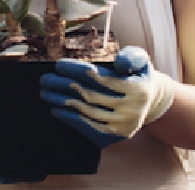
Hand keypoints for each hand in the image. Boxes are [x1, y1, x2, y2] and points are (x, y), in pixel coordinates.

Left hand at [39, 46, 175, 147]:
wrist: (149, 102)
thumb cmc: (137, 75)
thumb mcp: (140, 61)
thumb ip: (132, 57)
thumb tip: (119, 63)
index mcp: (137, 90)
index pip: (100, 78)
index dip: (77, 70)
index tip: (58, 65)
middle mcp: (131, 110)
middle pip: (89, 95)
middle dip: (63, 86)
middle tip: (44, 79)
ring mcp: (122, 126)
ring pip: (86, 112)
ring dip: (61, 102)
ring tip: (45, 93)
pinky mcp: (114, 136)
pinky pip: (87, 127)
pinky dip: (70, 119)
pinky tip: (56, 109)